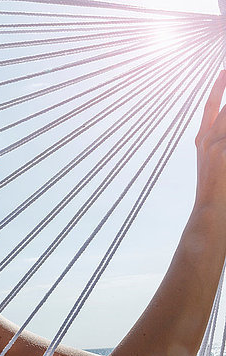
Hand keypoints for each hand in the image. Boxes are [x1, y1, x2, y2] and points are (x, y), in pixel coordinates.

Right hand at [194, 70, 225, 210]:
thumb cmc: (217, 193)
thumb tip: (216, 139)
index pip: (211, 107)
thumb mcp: (215, 163)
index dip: (217, 87)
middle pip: (224, 107)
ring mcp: (216, 145)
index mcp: (202, 141)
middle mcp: (207, 139)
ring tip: (223, 119)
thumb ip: (218, 146)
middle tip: (225, 72)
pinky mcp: (224, 152)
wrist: (210, 213)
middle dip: (225, 89)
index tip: (222, 71)